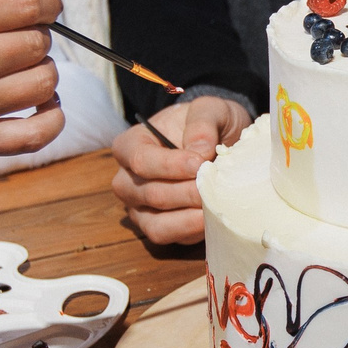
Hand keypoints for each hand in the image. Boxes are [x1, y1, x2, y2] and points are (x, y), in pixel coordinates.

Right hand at [111, 96, 252, 244]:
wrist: (219, 141)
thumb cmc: (207, 124)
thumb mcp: (210, 109)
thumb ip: (203, 122)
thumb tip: (199, 151)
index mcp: (130, 145)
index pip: (140, 160)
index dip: (170, 166)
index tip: (200, 164)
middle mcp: (128, 180)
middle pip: (149, 194)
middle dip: (186, 193)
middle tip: (214, 189)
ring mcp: (140, 208)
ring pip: (156, 225)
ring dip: (188, 219)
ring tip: (215, 208)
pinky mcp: (160, 229)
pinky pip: (172, 238)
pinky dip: (193, 232)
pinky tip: (215, 219)